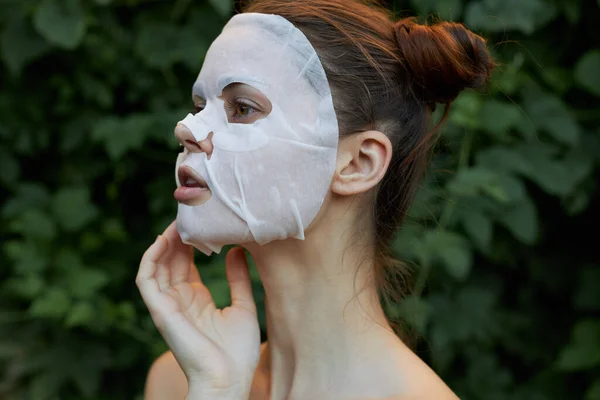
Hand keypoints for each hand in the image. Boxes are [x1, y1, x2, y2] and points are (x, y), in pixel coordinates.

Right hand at [136, 222, 260, 398]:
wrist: (229, 380)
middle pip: (171, 260)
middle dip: (177, 236)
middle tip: (189, 213)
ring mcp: (168, 305)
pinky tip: (162, 240)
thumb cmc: (237, 352)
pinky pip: (146, 281)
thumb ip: (238, 279)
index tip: (202, 220)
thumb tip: (237, 250)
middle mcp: (179, 300)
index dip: (190, 242)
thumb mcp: (243, 307)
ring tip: (177, 222)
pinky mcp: (160, 311)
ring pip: (157, 266)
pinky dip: (150, 259)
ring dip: (164, 242)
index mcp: (197, 299)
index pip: (186, 263)